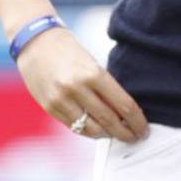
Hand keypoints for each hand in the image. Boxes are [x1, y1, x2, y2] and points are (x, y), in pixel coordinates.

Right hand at [15, 26, 148, 142]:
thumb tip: (124, 114)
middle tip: (136, 138)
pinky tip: (98, 131)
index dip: (137, 121)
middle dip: (126, 133)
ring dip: (107, 135)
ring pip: (91, 128)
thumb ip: (105, 88)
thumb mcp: (93, 64)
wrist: (36, 43)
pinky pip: (74, 127)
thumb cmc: (70, 52)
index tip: (144, 129)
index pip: (123, 105)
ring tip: (117, 135)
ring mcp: (61, 100)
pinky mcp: (50, 108)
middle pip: (109, 120)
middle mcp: (77, 88)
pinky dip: (89, 131)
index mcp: (93, 73)